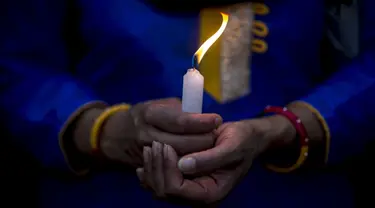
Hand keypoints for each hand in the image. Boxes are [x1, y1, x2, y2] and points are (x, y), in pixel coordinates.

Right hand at [74, 98, 221, 166]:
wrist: (117, 135)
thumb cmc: (145, 115)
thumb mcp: (159, 104)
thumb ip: (180, 110)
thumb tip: (203, 117)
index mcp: (149, 114)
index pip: (180, 121)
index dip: (201, 122)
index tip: (217, 120)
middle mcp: (146, 135)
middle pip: (184, 144)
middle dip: (205, 140)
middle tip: (216, 134)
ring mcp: (147, 154)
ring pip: (181, 158)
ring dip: (199, 152)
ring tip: (209, 144)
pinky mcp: (150, 166)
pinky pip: (174, 167)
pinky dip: (189, 162)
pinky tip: (197, 156)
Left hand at [137, 115, 294, 203]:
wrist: (244, 138)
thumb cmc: (242, 141)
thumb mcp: (231, 146)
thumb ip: (210, 158)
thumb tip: (183, 165)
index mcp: (212, 193)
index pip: (178, 189)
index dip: (167, 168)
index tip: (167, 146)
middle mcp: (199, 196)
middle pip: (164, 192)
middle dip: (156, 168)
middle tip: (155, 144)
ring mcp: (190, 190)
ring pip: (159, 188)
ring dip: (151, 169)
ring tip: (149, 148)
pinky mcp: (184, 181)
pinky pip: (161, 182)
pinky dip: (151, 172)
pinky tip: (145, 160)